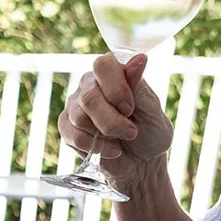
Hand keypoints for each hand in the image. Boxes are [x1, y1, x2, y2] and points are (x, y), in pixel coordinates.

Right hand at [57, 53, 173, 185]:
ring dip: (105, 134)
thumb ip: (140, 87)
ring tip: (122, 140)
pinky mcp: (67, 128)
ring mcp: (75, 107)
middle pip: (89, 97)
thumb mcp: (153, 110)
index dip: (115, 88)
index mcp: (113, 74)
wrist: (141, 161)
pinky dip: (95, 146)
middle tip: (131, 131)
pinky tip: (110, 149)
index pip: (103, 65)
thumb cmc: (150, 132)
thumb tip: (139, 59)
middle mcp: (90, 85)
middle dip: (111, 120)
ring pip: (79, 118)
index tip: (130, 109)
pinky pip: (73, 136)